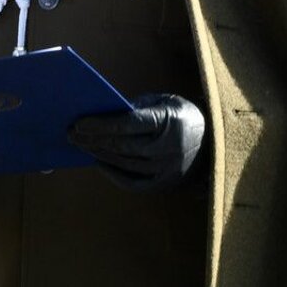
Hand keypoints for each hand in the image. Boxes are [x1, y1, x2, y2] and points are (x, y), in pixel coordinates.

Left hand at [68, 93, 206, 192]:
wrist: (215, 143)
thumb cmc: (180, 116)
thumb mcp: (163, 102)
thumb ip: (135, 107)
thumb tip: (100, 114)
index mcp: (169, 122)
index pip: (128, 124)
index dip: (101, 124)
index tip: (78, 122)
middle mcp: (169, 148)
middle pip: (122, 146)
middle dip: (93, 140)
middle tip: (71, 134)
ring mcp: (168, 170)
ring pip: (124, 163)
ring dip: (99, 154)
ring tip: (80, 145)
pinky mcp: (165, 184)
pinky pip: (133, 183)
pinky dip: (113, 173)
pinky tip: (99, 161)